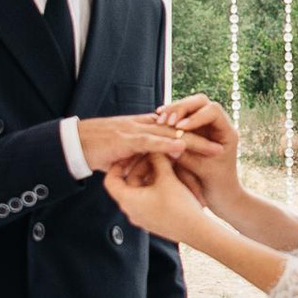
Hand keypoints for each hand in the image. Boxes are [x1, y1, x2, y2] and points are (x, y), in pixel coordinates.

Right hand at [81, 112, 211, 175]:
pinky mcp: (127, 138)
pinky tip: (183, 146)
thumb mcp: (123, 155)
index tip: (212, 150)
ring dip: (194, 142)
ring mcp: (136, 131)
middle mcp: (144, 127)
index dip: (194, 140)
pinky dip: (167, 143)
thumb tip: (146, 171)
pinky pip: (151, 140)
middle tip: (223, 149)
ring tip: (215, 149)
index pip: (175, 132)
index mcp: (145, 130)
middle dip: (202, 140)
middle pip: (180, 131)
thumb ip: (137, 159)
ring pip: (171, 134)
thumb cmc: (96, 150)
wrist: (74, 144)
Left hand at [102, 147, 210, 246]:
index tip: (129, 155)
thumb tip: (155, 148)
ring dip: (149, 176)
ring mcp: (142, 218)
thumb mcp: (167, 178)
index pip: (111, 180)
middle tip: (153, 155)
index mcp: (128, 201)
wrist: (197, 231)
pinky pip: (148, 200)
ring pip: (140, 191)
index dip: (118, 165)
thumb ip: (158, 159)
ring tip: (163, 165)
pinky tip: (168, 179)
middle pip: (128, 183)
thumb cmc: (179, 207)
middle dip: (140, 167)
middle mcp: (131, 211)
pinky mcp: (153, 221)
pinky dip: (154, 187)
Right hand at [151, 93, 241, 208]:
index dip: (195, 116)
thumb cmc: (216, 186)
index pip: (213, 111)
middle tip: (166, 120)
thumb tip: (168, 145)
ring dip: (173, 110)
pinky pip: (181, 117)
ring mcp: (204, 126)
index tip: (180, 128)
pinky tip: (157, 121)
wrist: (220, 197)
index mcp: (227, 132)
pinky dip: (170, 117)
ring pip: (188, 106)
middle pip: (200, 102)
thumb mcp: (201, 171)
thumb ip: (187, 156)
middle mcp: (217, 124)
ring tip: (158, 119)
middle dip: (182, 107)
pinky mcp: (193, 131)